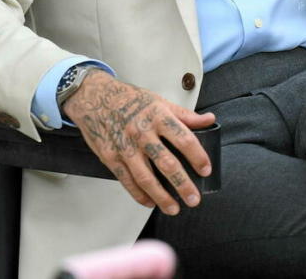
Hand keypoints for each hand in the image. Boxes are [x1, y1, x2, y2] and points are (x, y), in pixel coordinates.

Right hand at [63, 71, 217, 214]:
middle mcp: (142, 133)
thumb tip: (210, 120)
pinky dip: (139, 194)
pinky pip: (126, 180)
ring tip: (174, 209)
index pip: (184, 139)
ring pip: (146, 177)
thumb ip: (185, 115)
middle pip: (166, 163)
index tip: (206, 171)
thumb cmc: (130, 99)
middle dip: (182, 184)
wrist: (95, 97)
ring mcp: (125, 147)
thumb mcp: (160, 101)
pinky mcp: (110, 156)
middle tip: (194, 199)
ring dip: (161, 196)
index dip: (197, 157)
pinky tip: (150, 202)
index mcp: (159, 116)